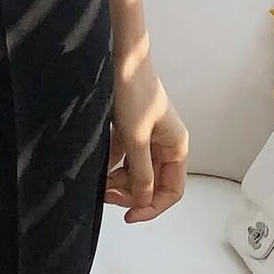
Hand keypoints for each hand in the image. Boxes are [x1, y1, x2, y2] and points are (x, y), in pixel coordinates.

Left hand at [105, 58, 187, 222]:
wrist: (119, 57)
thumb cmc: (133, 91)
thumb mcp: (137, 137)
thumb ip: (141, 172)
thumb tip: (143, 200)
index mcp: (176, 146)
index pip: (172, 190)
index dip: (152, 206)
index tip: (129, 216)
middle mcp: (165, 143)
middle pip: (151, 183)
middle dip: (130, 193)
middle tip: (105, 195)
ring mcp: (147, 136)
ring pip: (135, 171)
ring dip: (119, 180)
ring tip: (99, 182)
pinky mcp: (129, 128)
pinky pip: (123, 156)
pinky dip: (112, 164)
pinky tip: (98, 166)